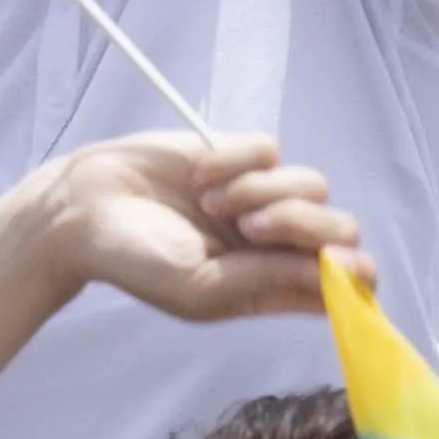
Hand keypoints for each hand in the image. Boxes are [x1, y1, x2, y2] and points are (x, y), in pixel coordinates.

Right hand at [34, 128, 354, 326]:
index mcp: (269, 287)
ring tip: (211, 202)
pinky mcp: (242, 156)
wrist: (86, 208)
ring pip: (312, 183)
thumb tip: (335, 275)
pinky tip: (199, 175)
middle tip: (251, 228)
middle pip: (339, 227)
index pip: (340, 282)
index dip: (352, 273)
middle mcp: (275, 243)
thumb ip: (268, 281)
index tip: (334, 264)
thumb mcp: (201, 288)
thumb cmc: (136, 261)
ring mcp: (262, 197)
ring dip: (263, 191)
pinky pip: (271, 150)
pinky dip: (237, 160)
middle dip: (305, 224)